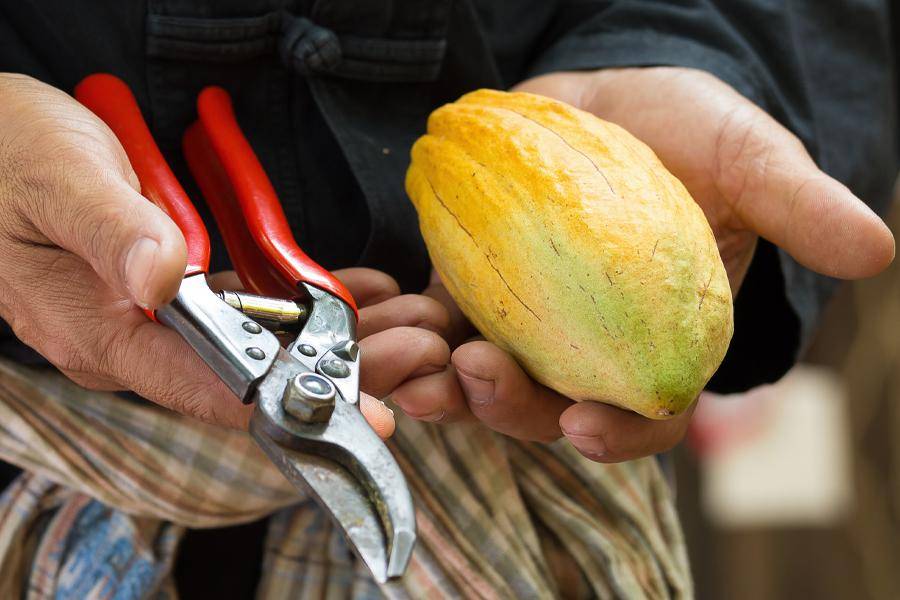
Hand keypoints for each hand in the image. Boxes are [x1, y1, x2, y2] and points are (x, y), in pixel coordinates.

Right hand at [0, 74, 421, 436]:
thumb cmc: (6, 155)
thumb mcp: (55, 179)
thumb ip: (111, 229)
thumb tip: (165, 277)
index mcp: (101, 334)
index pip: (208, 388)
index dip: (290, 403)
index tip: (363, 413)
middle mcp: (130, 342)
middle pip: (248, 375)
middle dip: (333, 369)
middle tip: (413, 351)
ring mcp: (149, 322)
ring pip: (254, 345)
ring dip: (328, 338)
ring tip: (402, 320)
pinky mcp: (165, 294)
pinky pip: (242, 311)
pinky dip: (297, 304)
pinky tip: (349, 290)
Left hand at [389, 67, 894, 461]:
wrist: (615, 102)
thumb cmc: (688, 138)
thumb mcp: (747, 162)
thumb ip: (797, 206)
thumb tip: (873, 249)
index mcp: (657, 344)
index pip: (643, 414)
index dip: (620, 433)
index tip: (589, 426)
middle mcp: (584, 350)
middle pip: (543, 410)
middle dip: (504, 409)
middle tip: (474, 374)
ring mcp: (521, 324)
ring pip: (477, 380)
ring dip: (439, 381)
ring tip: (414, 355)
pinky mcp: (472, 285)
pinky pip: (433, 322)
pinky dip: (406, 328)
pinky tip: (384, 314)